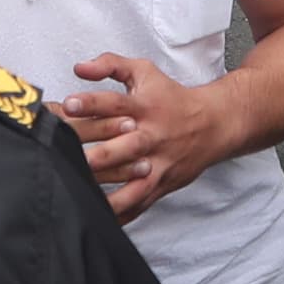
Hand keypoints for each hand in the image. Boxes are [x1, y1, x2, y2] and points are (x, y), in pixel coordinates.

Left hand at [60, 51, 225, 220]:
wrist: (213, 124)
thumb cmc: (172, 99)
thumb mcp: (144, 72)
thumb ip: (111, 64)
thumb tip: (80, 66)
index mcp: (144, 108)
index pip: (115, 103)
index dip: (92, 103)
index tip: (69, 104)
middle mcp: (150, 136)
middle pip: (124, 146)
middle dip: (100, 154)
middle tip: (73, 157)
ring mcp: (156, 163)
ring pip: (133, 182)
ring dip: (110, 191)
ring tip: (85, 194)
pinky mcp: (160, 183)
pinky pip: (139, 203)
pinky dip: (122, 214)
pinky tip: (101, 219)